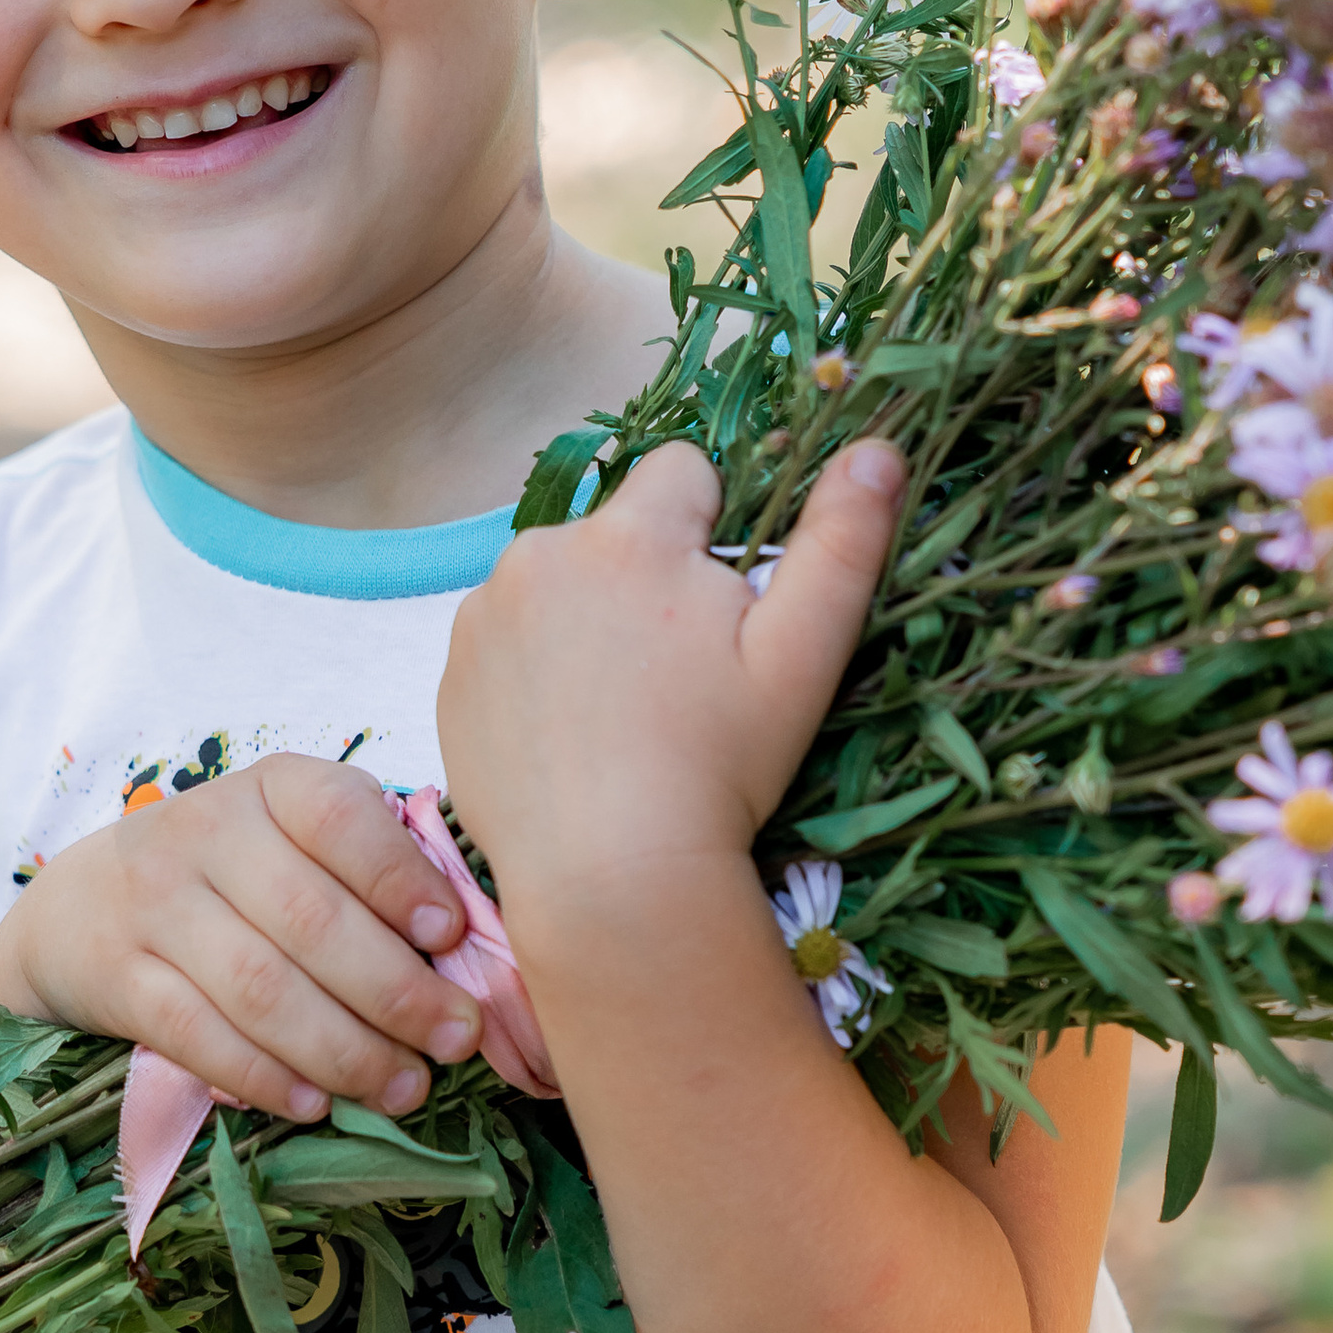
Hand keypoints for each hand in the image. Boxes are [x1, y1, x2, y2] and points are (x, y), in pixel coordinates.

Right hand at [0, 756, 483, 1118]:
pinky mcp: (117, 977)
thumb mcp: (294, 840)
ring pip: (258, 987)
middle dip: (395, 991)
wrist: (82, 904)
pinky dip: (263, 1076)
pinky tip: (315, 1101)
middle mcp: (206, 833)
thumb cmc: (232, 875)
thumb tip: (474, 950)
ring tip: (402, 1088)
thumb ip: (372, 872)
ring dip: (342, 1049)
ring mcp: (153, 905)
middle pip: (310, 920)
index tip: (452, 935)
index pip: (338, 818)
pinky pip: (197, 1034)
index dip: (399, 878)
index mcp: (272, 789)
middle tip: (455, 1041)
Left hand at [438, 437, 905, 915]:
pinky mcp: (453, 671)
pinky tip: (569, 737)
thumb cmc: (719, 768)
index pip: (683, 472)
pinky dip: (536, 670)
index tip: (721, 612)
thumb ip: (843, 543)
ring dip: (588, 619)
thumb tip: (879, 452)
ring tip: (620, 715)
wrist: (610, 879)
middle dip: (649, 579)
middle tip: (676, 679)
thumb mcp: (802, 657)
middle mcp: (542, 552)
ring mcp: (485, 614)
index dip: (715, 531)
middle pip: (616, 532)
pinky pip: (506, 640)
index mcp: (630, 535)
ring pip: (558, 584)